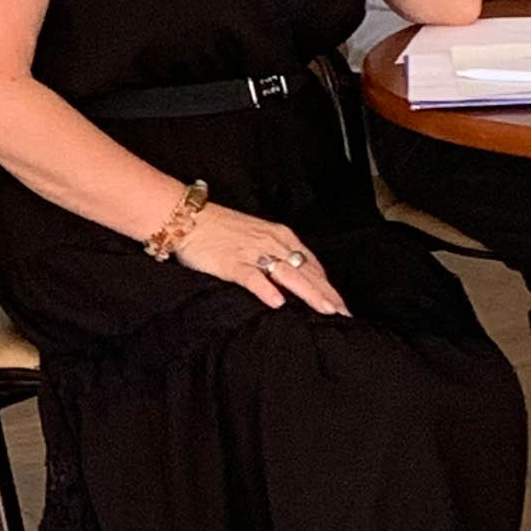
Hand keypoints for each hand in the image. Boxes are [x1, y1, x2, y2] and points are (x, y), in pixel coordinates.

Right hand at [171, 199, 349, 314]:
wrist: (187, 216)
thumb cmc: (219, 227)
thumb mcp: (256, 236)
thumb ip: (275, 253)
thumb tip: (293, 280)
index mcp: (280, 235)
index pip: (312, 264)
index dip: (328, 285)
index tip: (341, 305)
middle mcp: (271, 242)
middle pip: (306, 271)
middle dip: (327, 293)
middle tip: (343, 313)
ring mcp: (252, 252)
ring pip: (287, 274)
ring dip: (308, 293)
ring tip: (325, 310)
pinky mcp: (230, 262)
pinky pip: (252, 277)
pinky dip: (266, 289)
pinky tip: (277, 302)